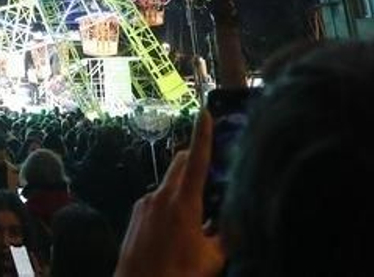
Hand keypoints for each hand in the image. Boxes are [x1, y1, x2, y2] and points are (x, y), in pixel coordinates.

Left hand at [115, 110, 225, 276]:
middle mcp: (160, 197)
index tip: (204, 112)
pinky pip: (157, 200)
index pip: (196, 160)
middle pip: (180, 164)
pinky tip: (177, 232)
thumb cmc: (176, 274)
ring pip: (169, 184)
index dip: (202, 134)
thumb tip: (237, 223)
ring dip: (183, 190)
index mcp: (183, 203)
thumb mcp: (212, 258)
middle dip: (194, 161)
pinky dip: (170, 206)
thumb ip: (227, 236)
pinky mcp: (136, 215)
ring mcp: (144, 204)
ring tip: (197, 220)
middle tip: (211, 174)